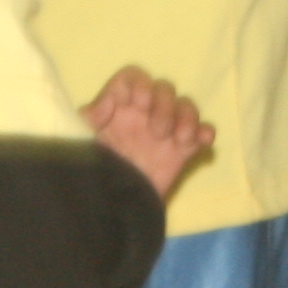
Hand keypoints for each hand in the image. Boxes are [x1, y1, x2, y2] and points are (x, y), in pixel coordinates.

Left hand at [82, 65, 214, 201]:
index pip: (132, 77)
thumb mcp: (82, 144)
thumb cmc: (94, 172)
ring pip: (185, 105)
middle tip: (157, 132)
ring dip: (187, 116)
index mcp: (119, 108)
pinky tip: (202, 141)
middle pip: (163, 87)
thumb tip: (103, 105)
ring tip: (180, 138)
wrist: (111, 209)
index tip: (139, 102)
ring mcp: (166, 130)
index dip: (139, 83)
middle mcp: (144, 114)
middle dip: (164, 104)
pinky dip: (205, 132)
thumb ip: (88, 120)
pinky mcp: (182, 150)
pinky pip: (202, 131)